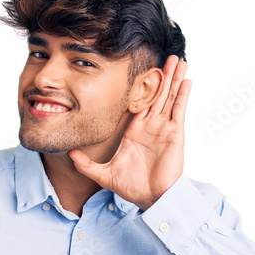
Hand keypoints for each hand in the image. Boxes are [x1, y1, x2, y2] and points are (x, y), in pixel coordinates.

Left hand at [68, 54, 190, 209]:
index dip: (141, 87)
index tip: (141, 69)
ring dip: (174, 78)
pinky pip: (178, 110)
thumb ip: (86, 164)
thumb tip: (69, 153)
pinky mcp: (175, 134)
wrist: (150, 198)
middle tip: (166, 55)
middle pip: (157, 94)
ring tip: (179, 59)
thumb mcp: (103, 174)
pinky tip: (185, 80)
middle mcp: (150, 127)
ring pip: (169, 97)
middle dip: (162, 75)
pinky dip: (182, 94)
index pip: (138, 103)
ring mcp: (164, 129)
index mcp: (134, 132)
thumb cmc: (131, 188)